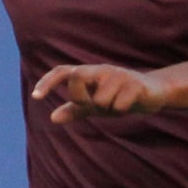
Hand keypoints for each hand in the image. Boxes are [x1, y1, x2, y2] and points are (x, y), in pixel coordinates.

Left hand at [33, 63, 167, 123]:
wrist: (152, 93)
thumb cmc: (118, 97)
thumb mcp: (94, 105)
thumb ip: (75, 110)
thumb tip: (53, 118)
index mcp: (88, 72)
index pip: (62, 71)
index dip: (47, 82)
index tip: (35, 97)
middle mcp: (100, 69)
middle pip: (76, 78)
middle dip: (81, 98)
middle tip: (94, 104)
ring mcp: (118, 74)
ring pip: (100, 100)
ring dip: (108, 108)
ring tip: (117, 103)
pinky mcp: (135, 83)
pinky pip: (119, 105)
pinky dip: (122, 109)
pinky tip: (130, 103)